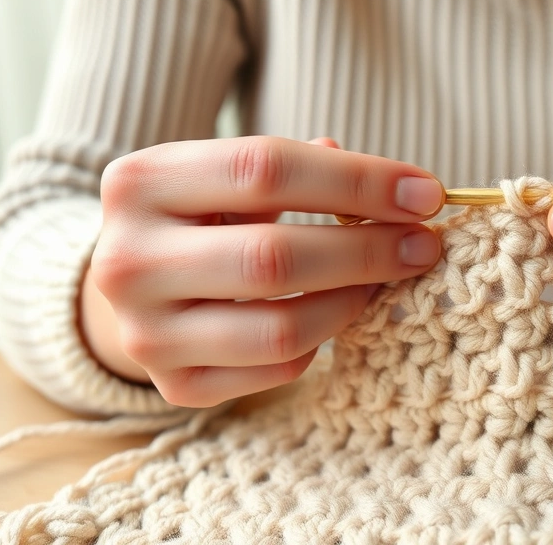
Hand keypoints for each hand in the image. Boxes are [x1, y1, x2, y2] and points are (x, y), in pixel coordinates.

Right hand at [84, 136, 443, 406]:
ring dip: (355, 300)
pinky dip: (323, 340)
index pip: (265, 168)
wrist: (138, 285)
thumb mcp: (231, 176)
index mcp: (142, 182)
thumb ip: (307, 169)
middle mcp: (128, 260)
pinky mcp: (176, 385)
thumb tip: (404, 190)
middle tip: (424, 244)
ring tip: (386, 279)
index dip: (358, 179)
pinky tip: (336, 313)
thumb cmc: (207, 218)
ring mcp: (147, 332)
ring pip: (282, 326)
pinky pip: (279, 368)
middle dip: (368, 249)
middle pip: (275, 255)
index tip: (425, 193)